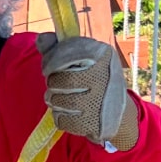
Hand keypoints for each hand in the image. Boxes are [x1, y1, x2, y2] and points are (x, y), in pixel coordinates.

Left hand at [35, 33, 138, 150]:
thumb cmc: (95, 79)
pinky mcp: (94, 122)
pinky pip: (63, 120)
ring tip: (59, 98)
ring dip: (54, 100)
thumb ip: (60, 47)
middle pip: (62, 79)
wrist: (119, 112)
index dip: (50, 60)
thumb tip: (41, 39)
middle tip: (54, 85)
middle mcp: (103, 76)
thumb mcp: (84, 58)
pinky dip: (59, 117)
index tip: (48, 67)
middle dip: (52, 82)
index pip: (66, 52)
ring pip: (60, 100)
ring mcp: (99, 101)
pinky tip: (66, 112)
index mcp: (101, 54)